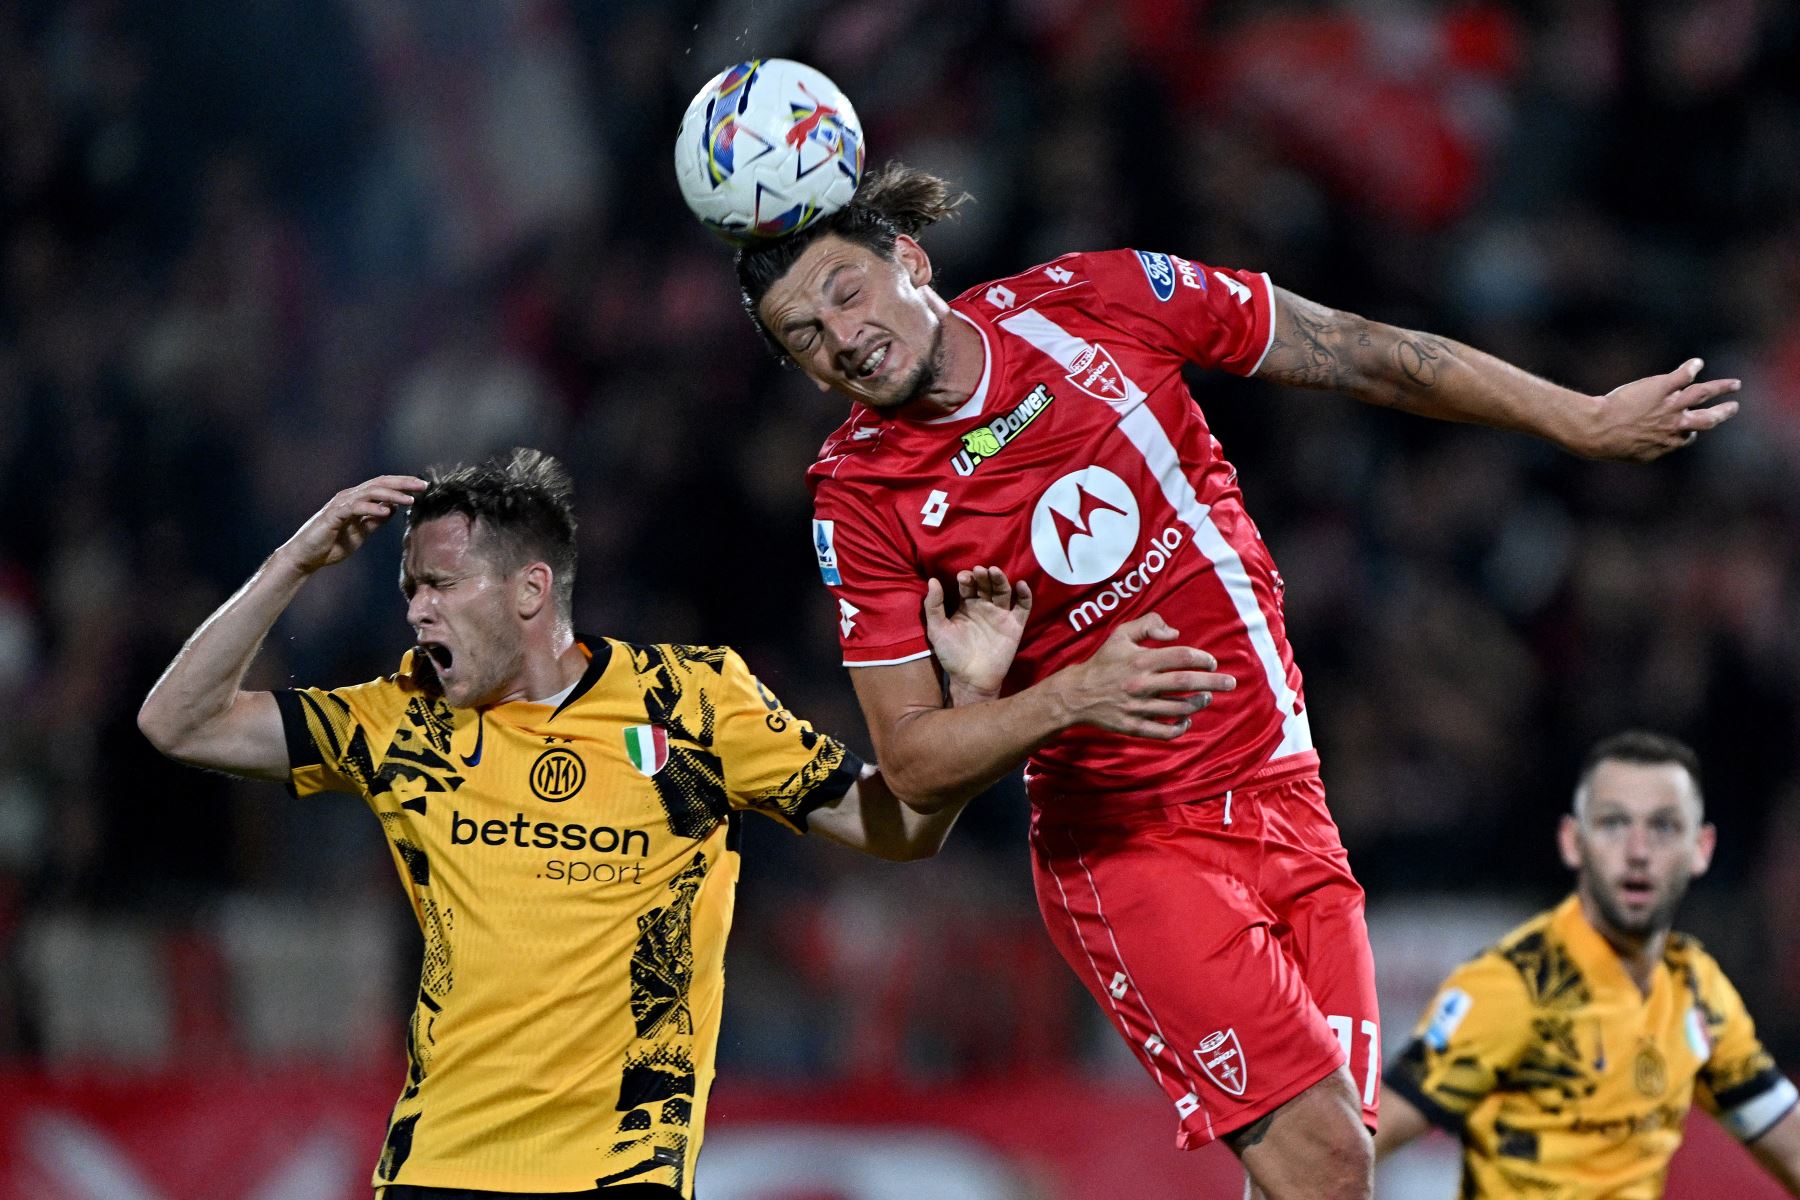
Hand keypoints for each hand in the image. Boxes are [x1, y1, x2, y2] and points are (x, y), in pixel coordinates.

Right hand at [275, 475, 427, 573]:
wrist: (306, 557)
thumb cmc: (332, 545)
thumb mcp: (361, 532)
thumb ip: (375, 520)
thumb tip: (392, 509)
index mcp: (356, 500)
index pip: (383, 486)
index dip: (403, 485)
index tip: (423, 487)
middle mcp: (349, 497)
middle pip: (379, 483)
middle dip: (402, 483)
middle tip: (423, 485)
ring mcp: (340, 504)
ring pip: (369, 492)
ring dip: (392, 494)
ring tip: (410, 499)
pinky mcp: (333, 515)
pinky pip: (355, 507)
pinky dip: (371, 508)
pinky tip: (386, 511)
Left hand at [924, 566, 1030, 702]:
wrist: (971, 679)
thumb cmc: (952, 655)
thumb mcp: (937, 630)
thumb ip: (933, 606)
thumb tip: (932, 580)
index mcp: (966, 605)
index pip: (968, 585)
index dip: (966, 578)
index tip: (963, 577)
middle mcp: (984, 606)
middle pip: (986, 584)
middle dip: (982, 575)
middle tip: (979, 571)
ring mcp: (1000, 615)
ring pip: (1003, 591)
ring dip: (1000, 579)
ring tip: (994, 571)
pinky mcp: (1015, 625)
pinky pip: (1023, 607)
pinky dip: (1025, 595)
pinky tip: (1020, 585)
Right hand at [1050, 612, 1234, 739]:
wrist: (1076, 694)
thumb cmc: (1102, 662)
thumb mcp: (1120, 634)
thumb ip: (1148, 624)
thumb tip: (1176, 633)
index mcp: (1139, 659)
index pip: (1181, 657)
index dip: (1202, 658)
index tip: (1212, 662)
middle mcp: (1141, 683)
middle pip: (1185, 682)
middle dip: (1213, 682)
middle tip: (1231, 683)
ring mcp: (1137, 707)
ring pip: (1177, 708)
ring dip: (1198, 703)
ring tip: (1207, 698)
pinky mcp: (1133, 726)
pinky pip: (1162, 731)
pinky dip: (1179, 728)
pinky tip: (1186, 721)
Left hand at [1582, 358, 1739, 460]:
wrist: (1600, 429)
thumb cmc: (1612, 444)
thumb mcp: (1636, 454)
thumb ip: (1650, 449)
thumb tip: (1652, 451)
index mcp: (1671, 441)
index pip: (1690, 436)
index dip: (1690, 432)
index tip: (1688, 428)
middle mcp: (1676, 423)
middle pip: (1709, 418)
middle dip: (1724, 413)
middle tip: (1734, 407)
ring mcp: (1671, 405)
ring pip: (1703, 394)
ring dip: (1721, 387)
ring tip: (1734, 384)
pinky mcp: (1662, 388)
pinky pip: (1683, 376)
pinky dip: (1691, 368)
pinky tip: (1696, 363)